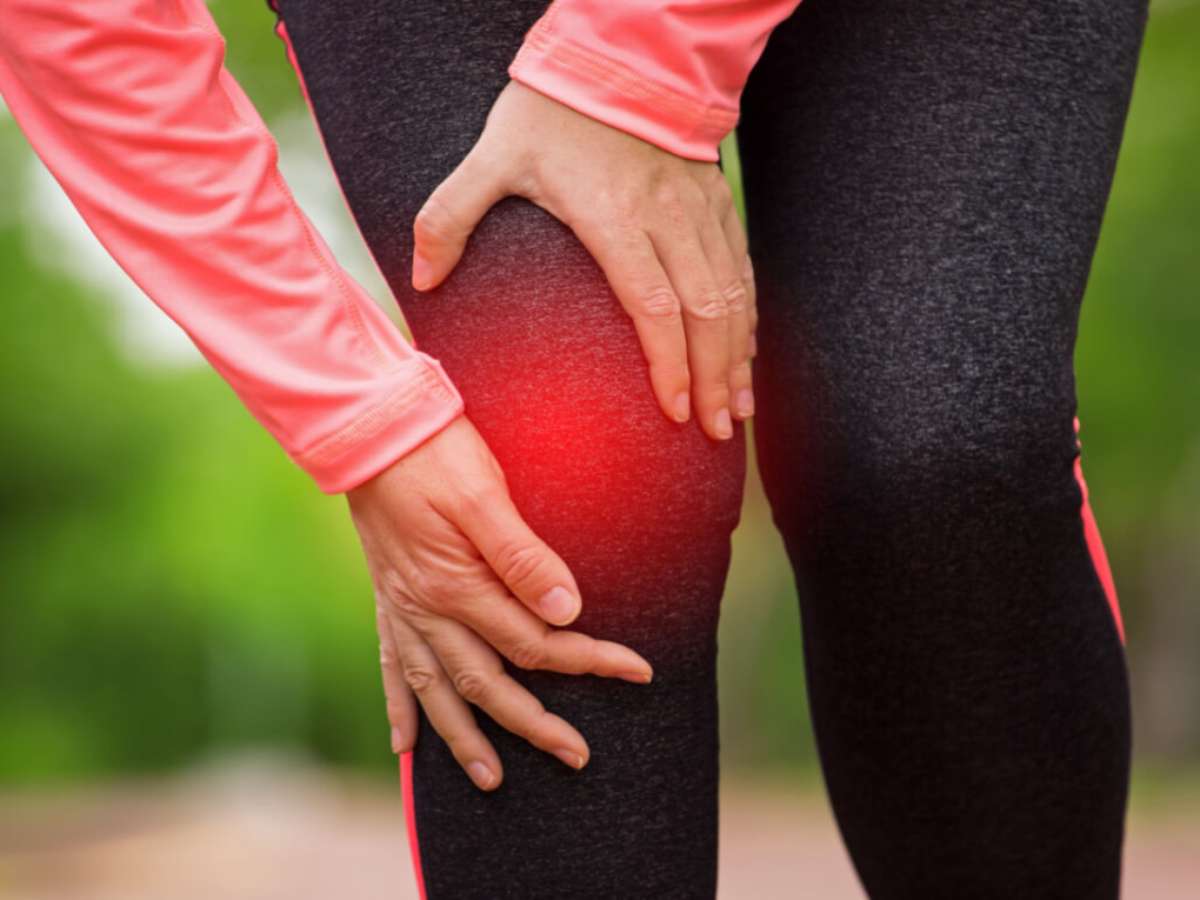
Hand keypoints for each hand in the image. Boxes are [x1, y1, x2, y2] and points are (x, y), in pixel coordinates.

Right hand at [347, 416, 652, 790]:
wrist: (369, 428)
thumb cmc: (433, 453)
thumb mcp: (483, 495)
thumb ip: (522, 555)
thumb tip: (567, 609)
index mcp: (458, 586)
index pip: (535, 642)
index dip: (588, 660)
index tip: (635, 671)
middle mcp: (428, 609)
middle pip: (489, 682)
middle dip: (535, 723)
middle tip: (576, 754)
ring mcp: (404, 609)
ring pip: (438, 691)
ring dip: (465, 737)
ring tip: (491, 778)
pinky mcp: (388, 599)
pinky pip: (392, 668)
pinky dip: (400, 708)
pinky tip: (406, 744)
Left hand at [411, 80, 756, 440]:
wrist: (620, 51)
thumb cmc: (553, 107)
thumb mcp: (492, 155)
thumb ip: (451, 216)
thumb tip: (423, 278)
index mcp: (615, 219)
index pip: (653, 306)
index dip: (669, 363)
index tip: (675, 410)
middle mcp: (667, 221)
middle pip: (704, 313)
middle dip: (714, 377)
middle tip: (717, 431)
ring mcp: (698, 212)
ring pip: (732, 295)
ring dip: (739, 356)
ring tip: (739, 409)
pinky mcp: (715, 201)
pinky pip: (741, 268)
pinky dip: (747, 315)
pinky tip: (747, 351)